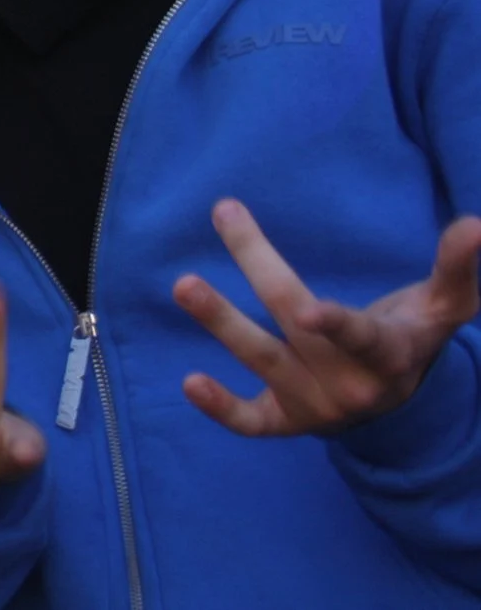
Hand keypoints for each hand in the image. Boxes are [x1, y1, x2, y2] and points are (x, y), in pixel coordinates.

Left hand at [174, 199, 480, 436]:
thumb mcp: (441, 308)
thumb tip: (477, 224)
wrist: (396, 408)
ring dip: (221, 322)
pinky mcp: (285, 421)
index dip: (335, 326)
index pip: (360, 337)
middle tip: (225, 214)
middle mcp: (349, 383)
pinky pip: (250, 422)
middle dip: (258, 266)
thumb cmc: (410, 337)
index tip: (307, 311)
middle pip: (293, 322)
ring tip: (185, 285)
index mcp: (387, 355)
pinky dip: (221, 409)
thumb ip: (456, 267)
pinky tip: (188, 382)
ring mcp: (314, 404)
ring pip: (262, 359)